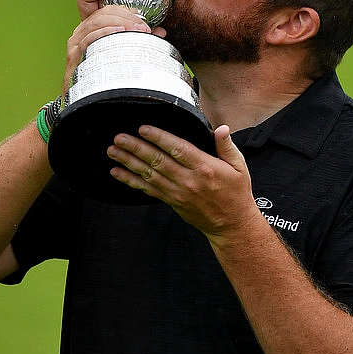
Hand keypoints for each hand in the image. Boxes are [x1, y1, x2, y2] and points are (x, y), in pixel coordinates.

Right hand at [62, 0, 166, 96]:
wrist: (86, 100)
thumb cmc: (103, 72)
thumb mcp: (121, 50)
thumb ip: (138, 38)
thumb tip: (161, 32)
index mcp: (90, 25)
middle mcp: (80, 30)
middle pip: (101, 11)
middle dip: (125, 14)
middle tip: (144, 25)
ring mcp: (76, 43)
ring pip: (97, 22)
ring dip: (120, 23)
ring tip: (139, 30)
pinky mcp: (75, 56)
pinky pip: (90, 39)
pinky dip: (106, 34)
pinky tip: (120, 34)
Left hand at [107, 125, 260, 237]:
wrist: (231, 225)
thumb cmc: (236, 193)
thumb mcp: (239, 167)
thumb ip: (227, 146)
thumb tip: (220, 128)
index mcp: (205, 167)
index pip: (178, 149)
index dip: (159, 138)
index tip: (143, 128)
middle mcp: (188, 180)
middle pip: (158, 161)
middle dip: (136, 148)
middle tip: (120, 137)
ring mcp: (178, 192)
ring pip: (149, 174)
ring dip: (129, 162)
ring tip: (113, 151)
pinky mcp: (172, 201)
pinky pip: (147, 190)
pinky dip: (131, 181)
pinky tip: (117, 173)